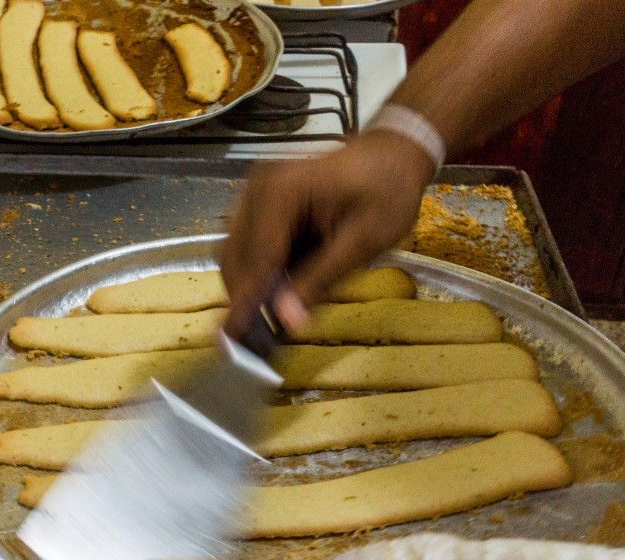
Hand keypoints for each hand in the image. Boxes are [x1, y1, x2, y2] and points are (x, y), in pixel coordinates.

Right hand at [221, 130, 434, 337]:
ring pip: (237, 255)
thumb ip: (320, 280)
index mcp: (280, 194)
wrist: (394, 153)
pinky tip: (282, 289)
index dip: (244, 304)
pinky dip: (262, 272)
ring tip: (272, 318)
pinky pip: (251, 246)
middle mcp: (258, 190)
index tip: (230, 342)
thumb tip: (286, 321)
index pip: (256, 260)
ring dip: (251, 286)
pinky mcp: (262, 203)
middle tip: (258, 340)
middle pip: (235, 258)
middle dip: (244, 298)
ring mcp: (256, 194)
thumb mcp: (363, 242)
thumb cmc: (388, 191)